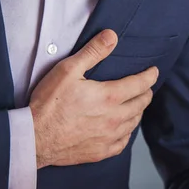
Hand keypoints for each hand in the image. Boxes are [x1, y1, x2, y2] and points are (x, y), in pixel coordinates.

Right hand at [29, 29, 158, 168]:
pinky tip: (124, 128)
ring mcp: (109, 137)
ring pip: (134, 123)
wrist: (34, 138)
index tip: (154, 71)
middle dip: (146, 93)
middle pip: (141, 104)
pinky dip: (127, 132)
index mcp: (109, 97)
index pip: (140, 84)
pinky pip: (123, 142)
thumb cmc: (48, 103)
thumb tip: (112, 36)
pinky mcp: (101, 152)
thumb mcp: (68, 70)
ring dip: (138, 111)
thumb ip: (93, 52)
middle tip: (146, 87)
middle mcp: (115, 118)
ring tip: (136, 104)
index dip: (150, 76)